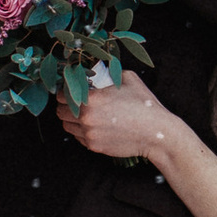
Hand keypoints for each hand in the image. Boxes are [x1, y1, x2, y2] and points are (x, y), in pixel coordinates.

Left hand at [58, 68, 174, 161]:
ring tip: (86, 114)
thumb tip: (95, 70)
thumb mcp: (128, 78)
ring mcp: (89, 134)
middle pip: (60, 112)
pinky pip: (79, 137)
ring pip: (67, 126)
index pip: (62, 95)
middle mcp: (86, 117)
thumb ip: (107, 73)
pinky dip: (83, 131)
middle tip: (76, 102)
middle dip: (66, 106)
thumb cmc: (144, 104)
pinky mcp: (94, 147)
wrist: (156, 133)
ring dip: (72, 120)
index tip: (71, 90)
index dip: (65, 91)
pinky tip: (96, 125)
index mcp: (91, 98)